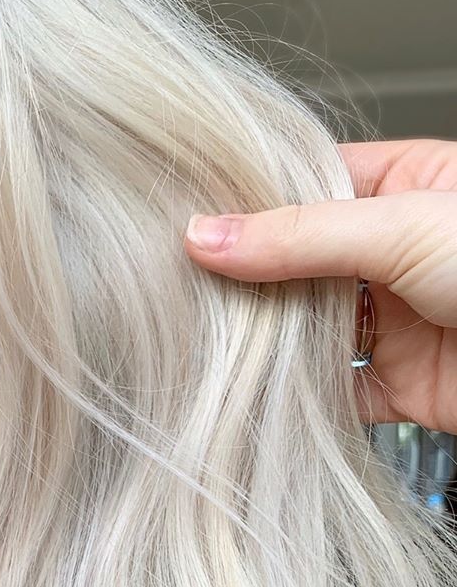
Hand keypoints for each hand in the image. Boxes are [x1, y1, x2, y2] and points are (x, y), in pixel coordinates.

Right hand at [182, 138, 456, 434]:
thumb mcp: (403, 226)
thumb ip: (300, 236)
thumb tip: (207, 235)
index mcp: (406, 186)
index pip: (305, 186)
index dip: (248, 202)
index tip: (185, 218)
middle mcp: (395, 251)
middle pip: (299, 262)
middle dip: (249, 277)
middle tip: (181, 284)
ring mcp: (397, 319)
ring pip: (309, 329)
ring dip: (267, 341)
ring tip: (205, 338)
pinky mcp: (402, 384)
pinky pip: (335, 393)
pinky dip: (296, 400)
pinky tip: (254, 395)